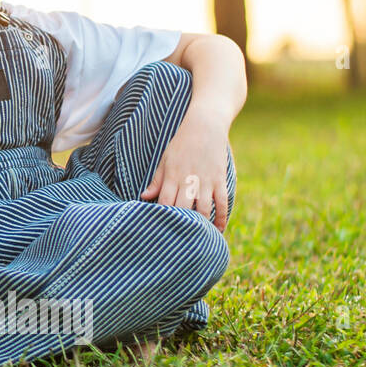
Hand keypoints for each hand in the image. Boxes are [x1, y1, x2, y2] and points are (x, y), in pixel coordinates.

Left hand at [139, 111, 230, 230]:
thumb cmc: (181, 143)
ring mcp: (206, 180)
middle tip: (177, 241)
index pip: (164, 202)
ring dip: (201, 225)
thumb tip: (143, 197)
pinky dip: (222, 218)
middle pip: (183, 209)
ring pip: (203, 209)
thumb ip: (157, 180)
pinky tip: (218, 229)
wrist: (205, 125)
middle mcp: (188, 180)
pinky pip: (222, 202)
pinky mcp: (220, 179)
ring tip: (197, 240)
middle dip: (180, 225)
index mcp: (172, 176)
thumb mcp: (165, 159)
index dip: (162, 217)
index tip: (159, 230)